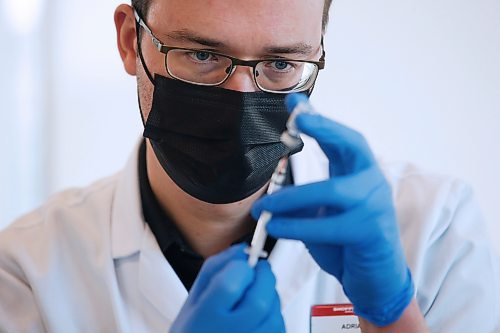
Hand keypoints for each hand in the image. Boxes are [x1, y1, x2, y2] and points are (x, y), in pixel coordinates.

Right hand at [169, 244, 284, 332]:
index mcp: (204, 319)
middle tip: (259, 270)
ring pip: (274, 314)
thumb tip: (243, 250)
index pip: (229, 285)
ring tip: (256, 294)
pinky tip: (260, 313)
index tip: (241, 264)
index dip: (241, 268)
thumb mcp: (194, 298)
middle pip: (259, 301)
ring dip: (271, 295)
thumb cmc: (195, 329)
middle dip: (264, 277)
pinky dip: (274, 313)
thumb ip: (216, 268)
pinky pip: (279, 327)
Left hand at [252, 94, 414, 326]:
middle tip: (299, 120)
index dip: (319, 120)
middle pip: (354, 145)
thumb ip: (305, 196)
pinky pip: (329, 226)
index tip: (295, 104)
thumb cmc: (345, 242)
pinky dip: (297, 226)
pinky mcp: (371, 233)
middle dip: (326, 128)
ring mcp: (375, 206)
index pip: (341, 139)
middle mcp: (371, 183)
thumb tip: (272, 189)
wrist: (375, 279)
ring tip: (262, 209)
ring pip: (331, 191)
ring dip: (291, 198)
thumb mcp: (322, 213)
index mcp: (358, 174)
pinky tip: (275, 227)